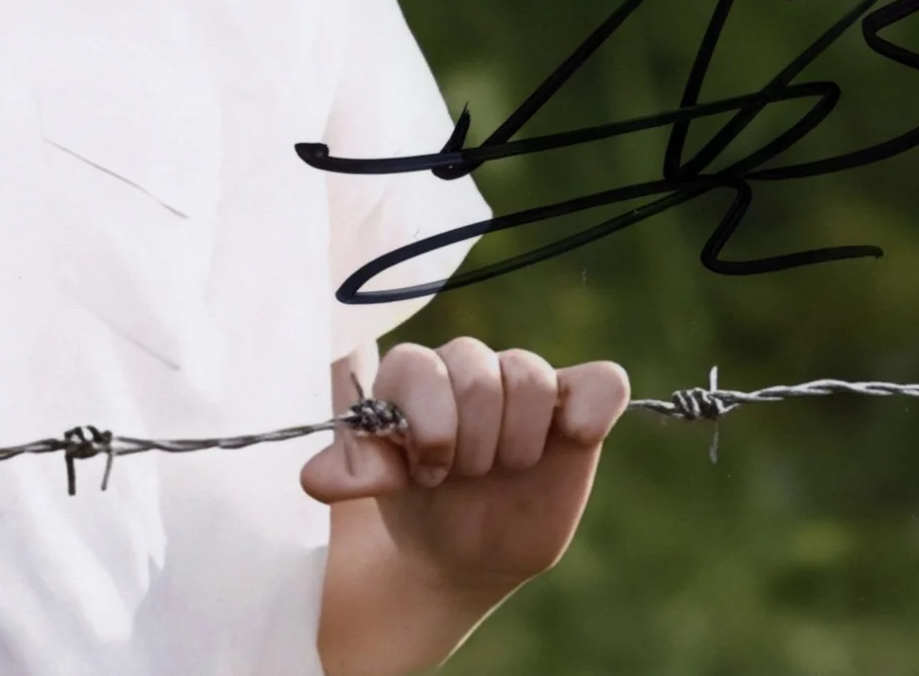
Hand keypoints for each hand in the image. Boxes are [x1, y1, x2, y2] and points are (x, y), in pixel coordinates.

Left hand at [303, 340, 627, 615]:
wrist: (461, 555)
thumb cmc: (417, 506)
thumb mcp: (381, 490)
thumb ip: (356, 470)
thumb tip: (315, 478)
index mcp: (416, 374)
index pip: (422, 364)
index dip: (428, 423)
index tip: (426, 473)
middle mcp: (470, 367)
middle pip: (479, 371)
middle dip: (471, 441)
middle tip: (464, 476)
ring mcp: (526, 385)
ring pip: (530, 373)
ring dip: (515, 438)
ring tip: (503, 469)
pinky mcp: (577, 409)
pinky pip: (603, 382)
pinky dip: (590, 408)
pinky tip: (572, 437)